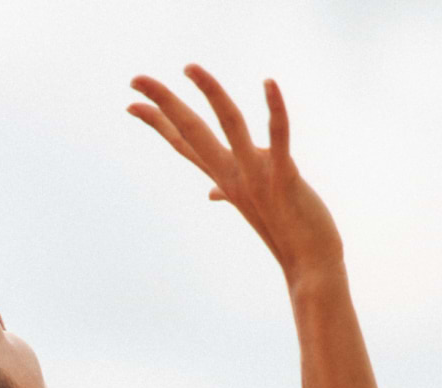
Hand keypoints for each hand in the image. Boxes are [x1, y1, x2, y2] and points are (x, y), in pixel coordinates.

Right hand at [128, 66, 343, 282]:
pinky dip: (274, 110)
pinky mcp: (284, 179)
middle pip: (189, 132)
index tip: (132, 104)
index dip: (157, 123)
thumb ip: (231, 191)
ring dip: (209, 93)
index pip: (182, 145)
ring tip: (189, 67)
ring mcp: (254, 177)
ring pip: (227, 126)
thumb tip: (212, 192)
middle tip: (135, 78)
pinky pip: (277, 138)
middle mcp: (231, 176)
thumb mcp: (253, 207)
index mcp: (223, 179)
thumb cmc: (287, 234)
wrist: (309, 266)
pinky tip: (269, 83)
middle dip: (163, 102)